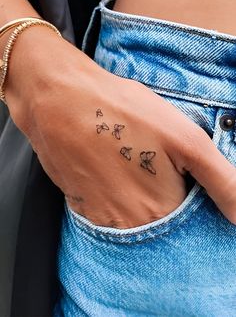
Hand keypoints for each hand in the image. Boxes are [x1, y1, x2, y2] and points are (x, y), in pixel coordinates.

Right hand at [5, 27, 235, 226]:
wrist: (61, 101)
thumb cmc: (123, 113)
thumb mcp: (187, 139)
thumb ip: (223, 182)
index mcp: (160, 213)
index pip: (192, 223)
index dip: (192, 194)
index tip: (179, 171)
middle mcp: (129, 226)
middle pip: (163, 221)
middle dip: (167, 193)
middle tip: (153, 160)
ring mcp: (101, 219)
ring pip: (136, 216)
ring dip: (140, 193)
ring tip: (132, 160)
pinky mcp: (83, 206)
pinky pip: (111, 209)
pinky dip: (118, 192)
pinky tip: (113, 165)